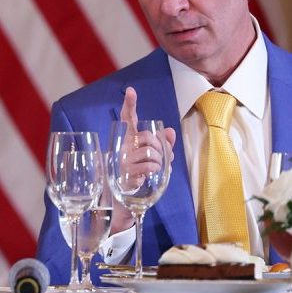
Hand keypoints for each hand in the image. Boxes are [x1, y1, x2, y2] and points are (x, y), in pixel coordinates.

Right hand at [109, 87, 176, 234]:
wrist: (122, 202)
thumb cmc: (136, 176)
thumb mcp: (152, 160)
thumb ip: (162, 145)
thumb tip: (170, 131)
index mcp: (127, 141)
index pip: (128, 119)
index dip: (130, 104)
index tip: (131, 90)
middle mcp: (122, 148)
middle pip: (147, 136)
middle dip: (159, 146)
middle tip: (161, 157)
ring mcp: (123, 161)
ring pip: (150, 151)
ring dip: (160, 160)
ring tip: (156, 168)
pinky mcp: (127, 175)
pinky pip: (149, 166)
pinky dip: (155, 169)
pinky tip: (150, 174)